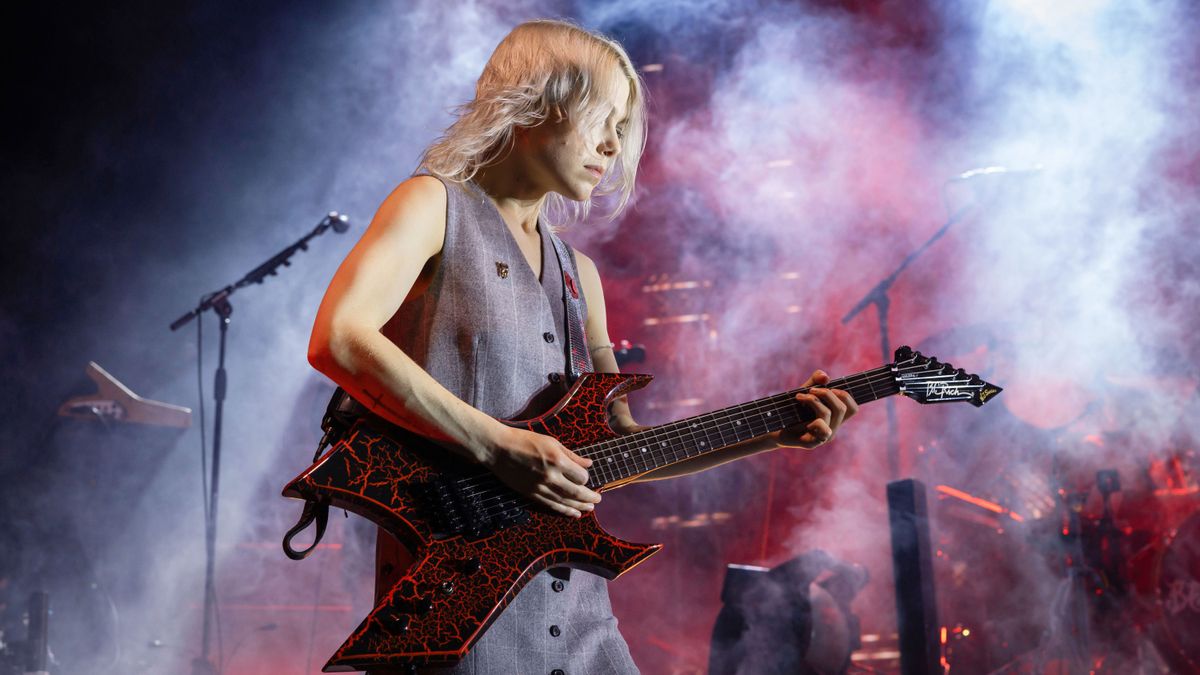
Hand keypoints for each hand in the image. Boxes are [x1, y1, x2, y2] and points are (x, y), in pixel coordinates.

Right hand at [483, 425, 601, 517]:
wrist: (499, 449)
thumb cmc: (525, 441)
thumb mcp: (551, 442)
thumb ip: (571, 455)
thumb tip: (589, 464)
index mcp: (557, 460)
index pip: (581, 476)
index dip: (586, 478)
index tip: (585, 476)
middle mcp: (550, 476)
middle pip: (576, 493)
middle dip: (589, 498)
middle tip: (598, 500)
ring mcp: (540, 487)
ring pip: (565, 502)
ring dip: (579, 507)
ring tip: (589, 509)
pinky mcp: (531, 494)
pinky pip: (551, 505)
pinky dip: (564, 511)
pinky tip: (573, 514)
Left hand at [777, 370, 858, 448]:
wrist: (773, 426)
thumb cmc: (791, 410)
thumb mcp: (804, 391)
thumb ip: (815, 380)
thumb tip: (826, 377)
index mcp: (834, 418)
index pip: (853, 408)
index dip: (845, 395)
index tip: (829, 388)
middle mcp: (832, 428)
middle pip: (842, 408)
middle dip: (826, 393)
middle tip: (810, 390)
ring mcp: (823, 437)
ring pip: (829, 414)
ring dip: (813, 400)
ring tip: (799, 397)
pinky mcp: (812, 444)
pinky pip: (822, 429)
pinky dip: (812, 418)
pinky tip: (800, 418)